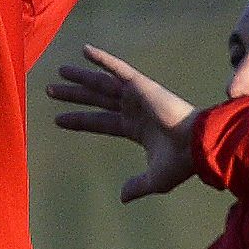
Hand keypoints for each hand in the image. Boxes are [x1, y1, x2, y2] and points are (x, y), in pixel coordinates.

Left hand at [48, 45, 201, 201]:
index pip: (100, 122)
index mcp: (136, 129)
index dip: (80, 120)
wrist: (197, 146)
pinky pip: (118, 69)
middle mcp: (134, 110)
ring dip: (81, 77)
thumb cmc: (181, 163)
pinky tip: (85, 51)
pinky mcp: (142, 86)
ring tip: (60, 71)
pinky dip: (102, 59)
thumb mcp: (155, 179)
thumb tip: (123, 197)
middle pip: (96, 101)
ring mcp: (137, 96)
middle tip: (51, 91)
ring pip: (102, 84)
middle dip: (74, 96)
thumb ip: (137, 186)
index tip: (58, 119)